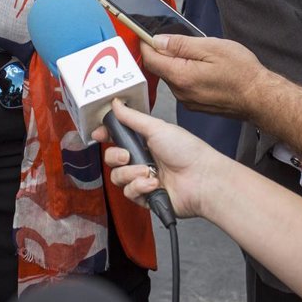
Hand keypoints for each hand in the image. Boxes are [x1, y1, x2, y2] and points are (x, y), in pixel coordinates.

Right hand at [95, 99, 215, 219]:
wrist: (202, 179)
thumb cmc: (187, 151)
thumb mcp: (157, 128)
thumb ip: (132, 117)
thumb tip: (116, 104)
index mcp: (144, 141)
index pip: (116, 138)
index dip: (105, 136)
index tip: (99, 135)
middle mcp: (142, 160)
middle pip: (112, 159)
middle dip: (116, 157)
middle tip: (127, 156)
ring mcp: (143, 179)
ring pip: (118, 178)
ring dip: (131, 174)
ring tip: (148, 172)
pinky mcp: (145, 197)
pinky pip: (128, 193)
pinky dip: (140, 188)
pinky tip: (154, 184)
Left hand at [140, 34, 267, 119]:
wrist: (260, 97)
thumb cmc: (242, 73)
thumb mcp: (211, 47)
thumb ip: (181, 44)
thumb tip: (158, 40)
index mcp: (181, 76)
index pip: (151, 59)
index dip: (146, 43)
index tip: (147, 33)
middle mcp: (180, 92)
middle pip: (160, 68)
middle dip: (165, 52)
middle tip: (181, 39)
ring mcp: (188, 100)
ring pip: (172, 76)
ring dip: (177, 63)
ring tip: (200, 55)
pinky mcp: (196, 104)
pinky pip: (182, 85)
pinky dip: (186, 74)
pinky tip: (204, 68)